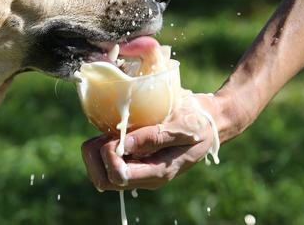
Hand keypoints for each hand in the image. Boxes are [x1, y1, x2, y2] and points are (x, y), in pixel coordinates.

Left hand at [81, 92, 224, 190]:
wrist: (207, 122)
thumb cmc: (198, 123)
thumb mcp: (183, 126)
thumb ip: (155, 136)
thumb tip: (123, 144)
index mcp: (156, 173)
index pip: (118, 177)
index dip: (110, 157)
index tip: (119, 136)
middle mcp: (142, 175)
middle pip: (102, 179)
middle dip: (96, 156)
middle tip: (110, 134)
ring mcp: (135, 168)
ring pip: (98, 171)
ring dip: (96, 150)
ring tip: (112, 131)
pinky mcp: (130, 158)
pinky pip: (102, 160)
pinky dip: (100, 144)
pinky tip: (114, 130)